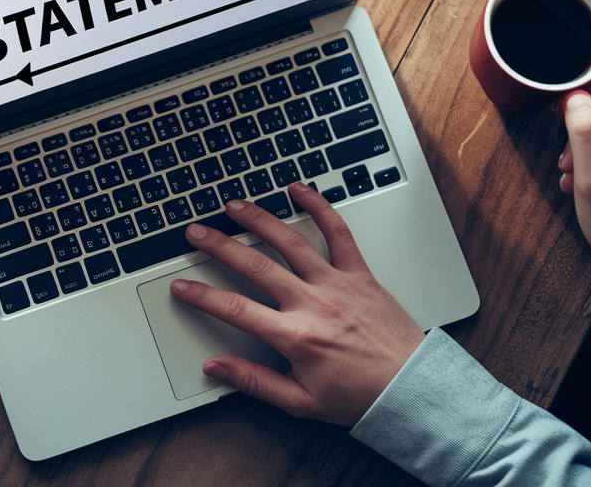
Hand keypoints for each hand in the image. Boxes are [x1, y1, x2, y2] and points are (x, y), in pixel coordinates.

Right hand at [169, 183, 424, 425]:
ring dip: (259, 221)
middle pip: (255, 266)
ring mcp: (337, 284)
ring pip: (290, 243)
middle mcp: (313, 304)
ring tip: (234, 206)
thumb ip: (254, 383)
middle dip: (220, 246)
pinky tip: (299, 189)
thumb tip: (215, 368)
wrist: (410, 387)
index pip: (236, 310)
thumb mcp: (300, 402)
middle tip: (196, 233)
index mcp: (296, 337)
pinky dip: (319, 207)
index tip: (181, 286)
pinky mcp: (360, 274)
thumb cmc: (359, 396)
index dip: (202, 297)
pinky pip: (338, 233)